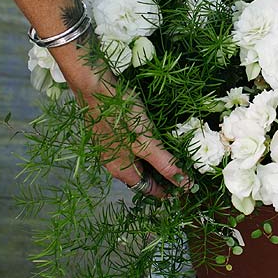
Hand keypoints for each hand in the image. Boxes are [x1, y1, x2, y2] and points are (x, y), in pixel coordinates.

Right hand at [54, 47, 188, 199]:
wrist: (93, 86)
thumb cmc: (120, 114)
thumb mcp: (147, 141)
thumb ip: (164, 163)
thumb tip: (184, 185)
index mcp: (122, 169)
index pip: (147, 189)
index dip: (166, 191)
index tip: (183, 190)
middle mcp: (112, 163)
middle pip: (140, 177)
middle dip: (160, 177)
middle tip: (181, 173)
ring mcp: (108, 148)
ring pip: (134, 163)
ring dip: (151, 163)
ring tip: (170, 157)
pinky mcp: (107, 133)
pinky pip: (127, 149)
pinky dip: (142, 150)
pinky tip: (150, 140)